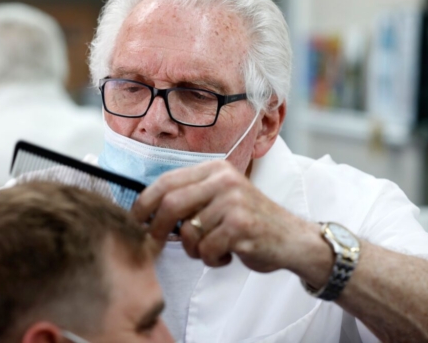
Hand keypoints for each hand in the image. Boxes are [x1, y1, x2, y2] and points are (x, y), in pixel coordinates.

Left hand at [132, 160, 318, 272]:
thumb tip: (145, 211)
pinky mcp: (240, 225)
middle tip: (155, 245)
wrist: (292, 239)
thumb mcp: (220, 198)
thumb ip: (191, 198)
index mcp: (215, 168)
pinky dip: (212, 259)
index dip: (143, 203)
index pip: (166, 181)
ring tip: (213, 249)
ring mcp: (233, 201)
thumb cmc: (250, 222)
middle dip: (157, 229)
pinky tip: (229, 254)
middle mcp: (224, 179)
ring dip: (195, 251)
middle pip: (170, 204)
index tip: (134, 221)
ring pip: (189, 233)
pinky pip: (206, 249)